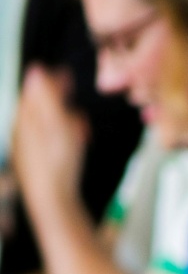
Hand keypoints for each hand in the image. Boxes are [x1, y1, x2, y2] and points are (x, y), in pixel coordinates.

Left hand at [11, 66, 87, 213]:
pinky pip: (48, 146)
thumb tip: (37, 71)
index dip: (51, 81)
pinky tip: (74, 148)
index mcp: (25, 120)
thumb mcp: (57, 123)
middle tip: (72, 96)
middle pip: (38, 109)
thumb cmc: (57, 163)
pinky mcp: (37, 168)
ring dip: (63, 122)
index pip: (35, 92)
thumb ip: (48, 97)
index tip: (67, 75)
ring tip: (79, 126)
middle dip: (57, 102)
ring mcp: (28, 152)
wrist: (52, 203)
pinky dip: (62, 141)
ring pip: (44, 128)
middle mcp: (22, 134)